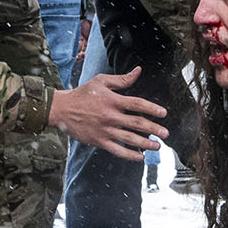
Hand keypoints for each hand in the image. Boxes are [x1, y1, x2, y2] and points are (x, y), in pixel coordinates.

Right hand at [47, 66, 167, 159]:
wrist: (62, 109)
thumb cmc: (82, 94)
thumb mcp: (101, 81)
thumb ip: (122, 79)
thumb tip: (138, 71)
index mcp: (112, 100)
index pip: (137, 104)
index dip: (152, 108)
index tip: (163, 113)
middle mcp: (110, 116)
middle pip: (137, 123)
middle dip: (154, 129)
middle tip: (165, 134)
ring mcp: (105, 130)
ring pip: (129, 138)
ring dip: (146, 143)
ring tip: (157, 146)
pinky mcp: (99, 141)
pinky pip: (117, 150)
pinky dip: (129, 155)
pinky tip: (140, 156)